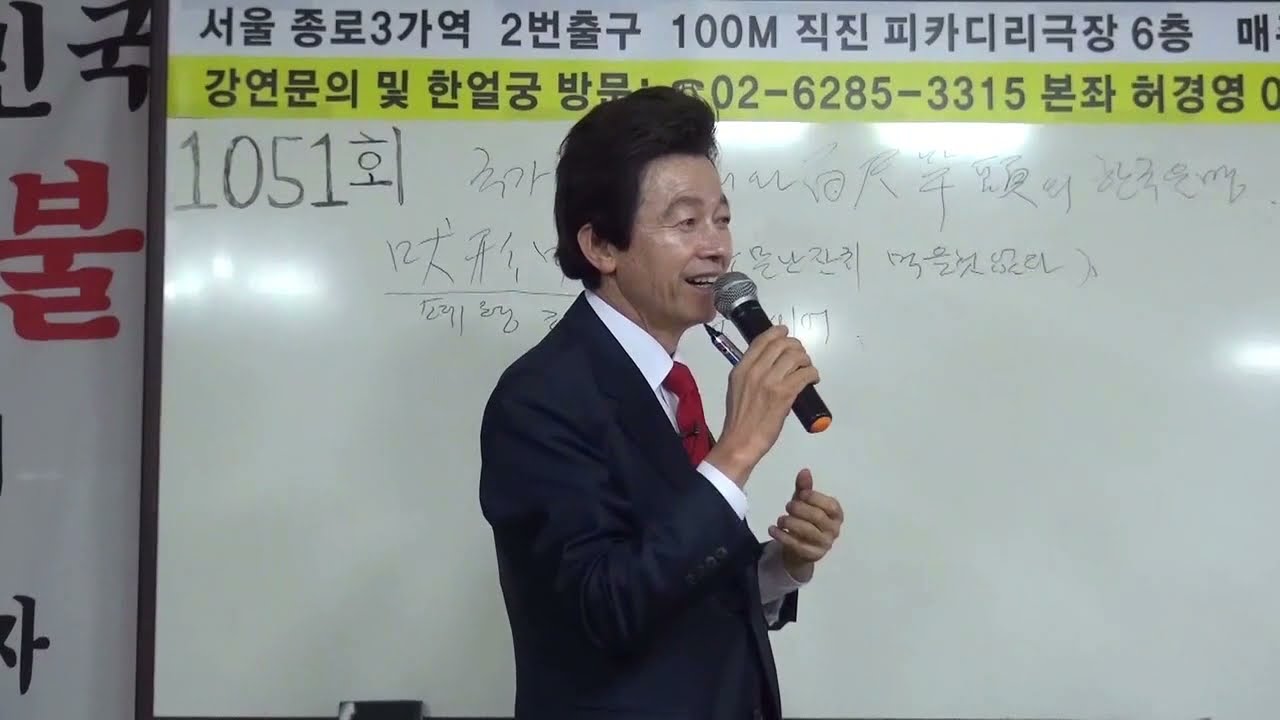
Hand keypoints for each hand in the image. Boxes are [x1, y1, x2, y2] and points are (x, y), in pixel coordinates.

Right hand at [706, 326, 819, 484]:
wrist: (741, 441)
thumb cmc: (740, 419)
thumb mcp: (737, 388)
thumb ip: (751, 373)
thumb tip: (770, 363)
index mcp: (742, 368)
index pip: (762, 340)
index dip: (777, 332)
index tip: (786, 333)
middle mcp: (755, 371)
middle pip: (782, 344)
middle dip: (796, 346)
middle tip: (801, 356)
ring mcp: (770, 382)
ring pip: (796, 356)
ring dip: (806, 360)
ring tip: (807, 368)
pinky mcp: (785, 394)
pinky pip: (805, 374)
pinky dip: (813, 374)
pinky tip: (813, 380)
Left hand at [769, 468, 842, 581]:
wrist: (800, 549)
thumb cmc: (805, 520)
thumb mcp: (804, 502)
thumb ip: (804, 488)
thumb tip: (804, 471)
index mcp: (836, 514)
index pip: (830, 505)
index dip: (815, 498)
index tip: (801, 494)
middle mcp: (834, 529)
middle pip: (818, 517)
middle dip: (801, 509)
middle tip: (787, 506)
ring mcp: (825, 544)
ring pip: (808, 532)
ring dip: (791, 523)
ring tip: (780, 519)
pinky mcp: (812, 555)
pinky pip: (797, 545)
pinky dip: (783, 536)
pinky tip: (772, 529)